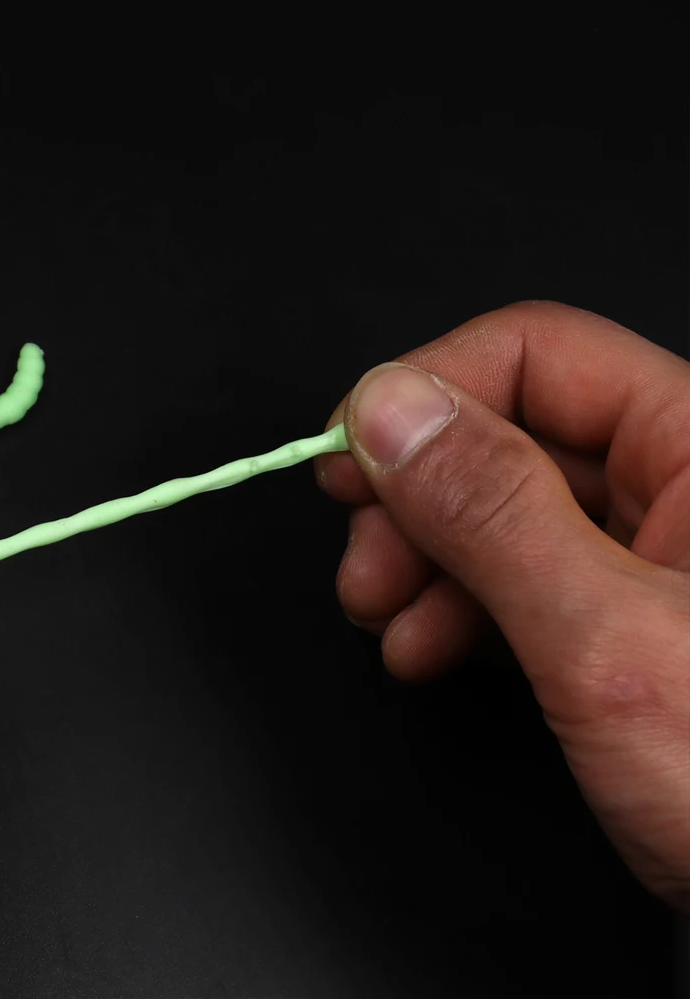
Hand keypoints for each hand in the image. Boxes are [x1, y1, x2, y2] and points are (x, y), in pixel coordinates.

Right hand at [316, 301, 689, 910]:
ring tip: (382, 618)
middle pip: (503, 438)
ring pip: (494, 514)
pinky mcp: (619, 619)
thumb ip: (493, 516)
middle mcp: (678, 486)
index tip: (347, 457)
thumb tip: (388, 410)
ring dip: (417, 561)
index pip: (535, 356)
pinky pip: (512, 580)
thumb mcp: (609, 644)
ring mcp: (646, 557)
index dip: (426, 394)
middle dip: (410, 498)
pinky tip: (422, 648)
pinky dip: (452, 609)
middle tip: (362, 561)